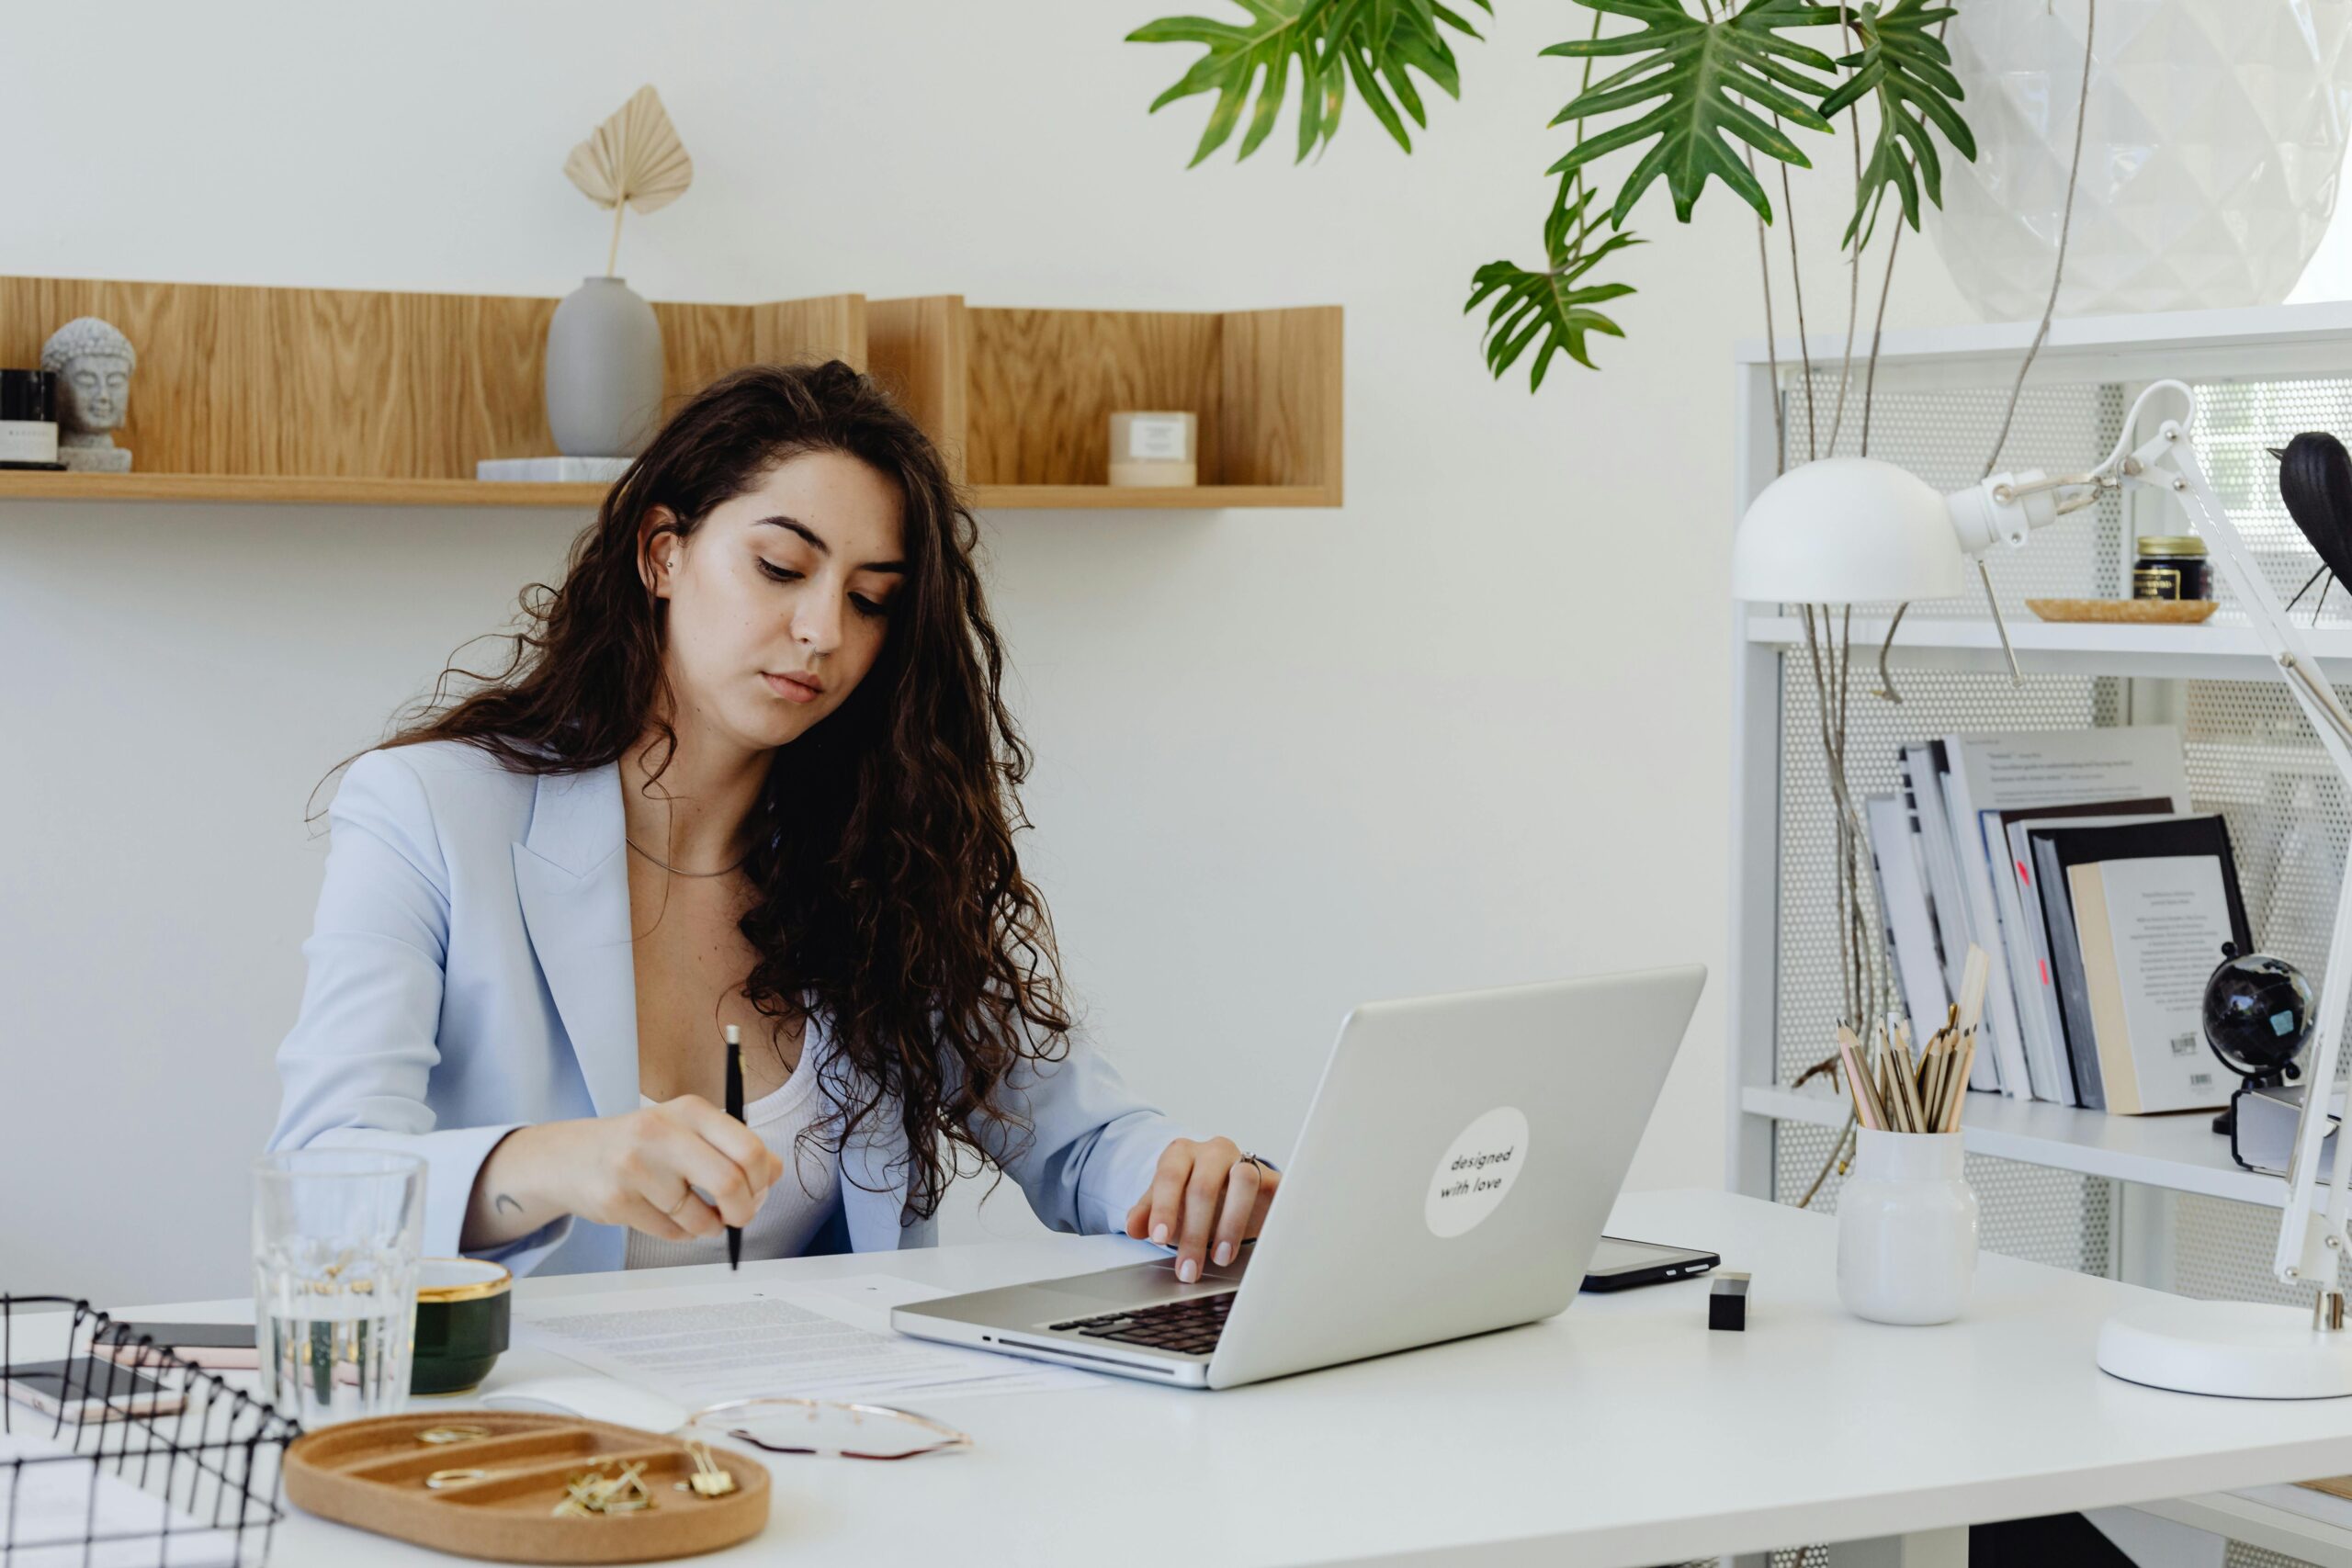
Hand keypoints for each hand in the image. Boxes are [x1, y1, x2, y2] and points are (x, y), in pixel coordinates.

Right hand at [466, 1096, 782, 1247]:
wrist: (569, 1157)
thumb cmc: (641, 1144)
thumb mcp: (687, 1129)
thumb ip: (733, 1145)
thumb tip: (776, 1172)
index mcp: (689, 1110)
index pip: (749, 1148)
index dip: (763, 1180)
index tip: (758, 1190)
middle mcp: (661, 1133)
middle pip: (730, 1183)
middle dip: (744, 1211)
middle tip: (739, 1216)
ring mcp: (635, 1168)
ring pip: (701, 1218)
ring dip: (708, 1227)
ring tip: (696, 1215)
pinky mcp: (617, 1202)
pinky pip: (672, 1233)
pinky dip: (680, 1233)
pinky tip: (665, 1216)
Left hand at [1123, 1137, 1279, 1283]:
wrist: (1228, 1187)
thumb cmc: (1190, 1194)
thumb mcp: (1165, 1204)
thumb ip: (1148, 1213)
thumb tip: (1134, 1227)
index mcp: (1182, 1153)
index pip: (1169, 1176)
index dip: (1164, 1208)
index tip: (1160, 1239)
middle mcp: (1214, 1152)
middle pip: (1204, 1186)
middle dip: (1194, 1233)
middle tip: (1189, 1268)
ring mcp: (1245, 1161)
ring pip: (1243, 1180)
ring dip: (1231, 1224)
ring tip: (1221, 1257)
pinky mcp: (1271, 1178)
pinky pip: (1276, 1188)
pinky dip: (1271, 1213)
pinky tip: (1262, 1238)